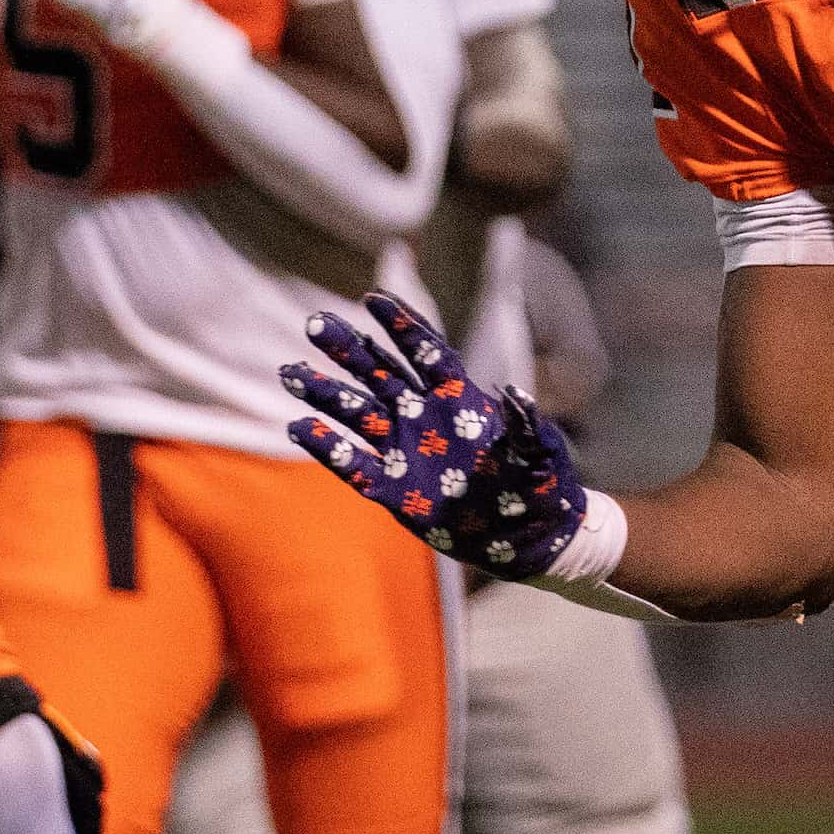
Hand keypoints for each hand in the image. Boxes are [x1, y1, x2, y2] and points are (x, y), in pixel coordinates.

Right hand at [282, 291, 587, 578]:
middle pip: (379, 373)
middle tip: (315, 323)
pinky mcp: (393, 490)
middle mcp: (425, 417)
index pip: (424, 352)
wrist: (531, 536)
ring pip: (357, 413)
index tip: (373, 298)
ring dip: (325, 393)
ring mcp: (406, 452)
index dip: (401, 324)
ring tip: (291, 370)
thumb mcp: (543, 453)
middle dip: (348, 348)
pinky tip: (299, 427)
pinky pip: (352, 465)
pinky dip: (326, 447)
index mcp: (461, 399)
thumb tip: (511, 393)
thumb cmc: (542, 486)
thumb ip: (527, 425)